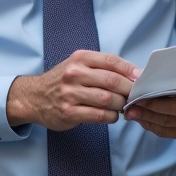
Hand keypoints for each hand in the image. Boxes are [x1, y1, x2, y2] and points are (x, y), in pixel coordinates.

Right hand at [6, 50, 140, 130]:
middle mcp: (74, 74)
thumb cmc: (63, 81)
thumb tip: (135, 75)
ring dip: (120, 105)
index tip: (141, 79)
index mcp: (80, 58)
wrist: (34, 97)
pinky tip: (111, 115)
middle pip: (112, 81)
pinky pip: (99, 115)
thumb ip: (103, 67)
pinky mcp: (69, 112)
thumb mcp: (79, 65)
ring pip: (108, 99)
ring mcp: (70, 94)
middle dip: (129, 90)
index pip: (112, 61)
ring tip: (122, 106)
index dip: (130, 70)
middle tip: (134, 96)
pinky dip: (111, 116)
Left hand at [124, 63, 175, 139]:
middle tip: (129, 110)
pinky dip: (154, 127)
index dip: (157, 101)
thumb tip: (136, 81)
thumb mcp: (175, 66)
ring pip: (169, 125)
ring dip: (148, 121)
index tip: (138, 99)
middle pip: (173, 113)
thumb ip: (159, 74)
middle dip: (147, 112)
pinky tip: (143, 120)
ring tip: (132, 115)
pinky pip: (170, 132)